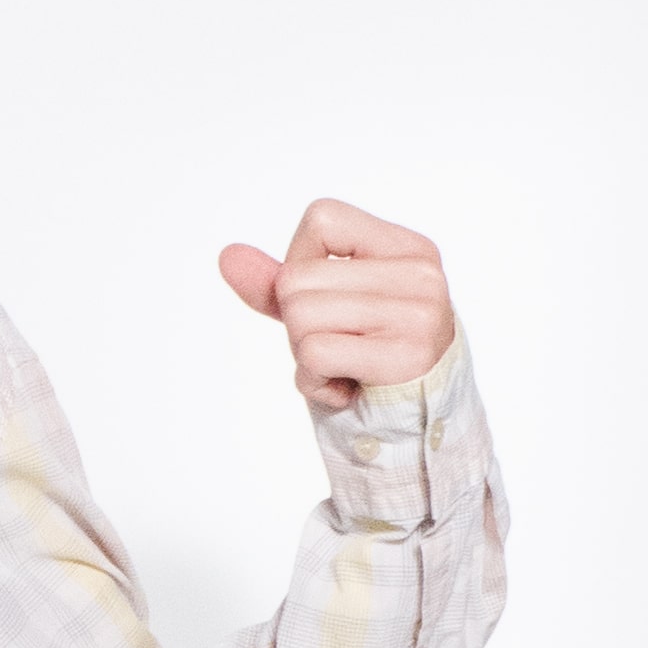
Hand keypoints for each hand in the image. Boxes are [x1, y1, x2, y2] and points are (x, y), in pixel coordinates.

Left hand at [217, 200, 454, 406]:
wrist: (411, 429)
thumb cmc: (367, 363)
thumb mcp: (325, 312)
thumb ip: (278, 283)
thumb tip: (227, 256)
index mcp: (408, 248)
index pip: (322, 218)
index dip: (299, 264)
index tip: (328, 302)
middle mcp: (420, 274)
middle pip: (297, 278)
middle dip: (298, 324)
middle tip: (338, 349)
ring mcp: (418, 313)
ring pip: (301, 315)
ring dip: (304, 356)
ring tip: (343, 368)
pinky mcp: (405, 356)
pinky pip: (315, 353)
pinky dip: (314, 382)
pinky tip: (345, 390)